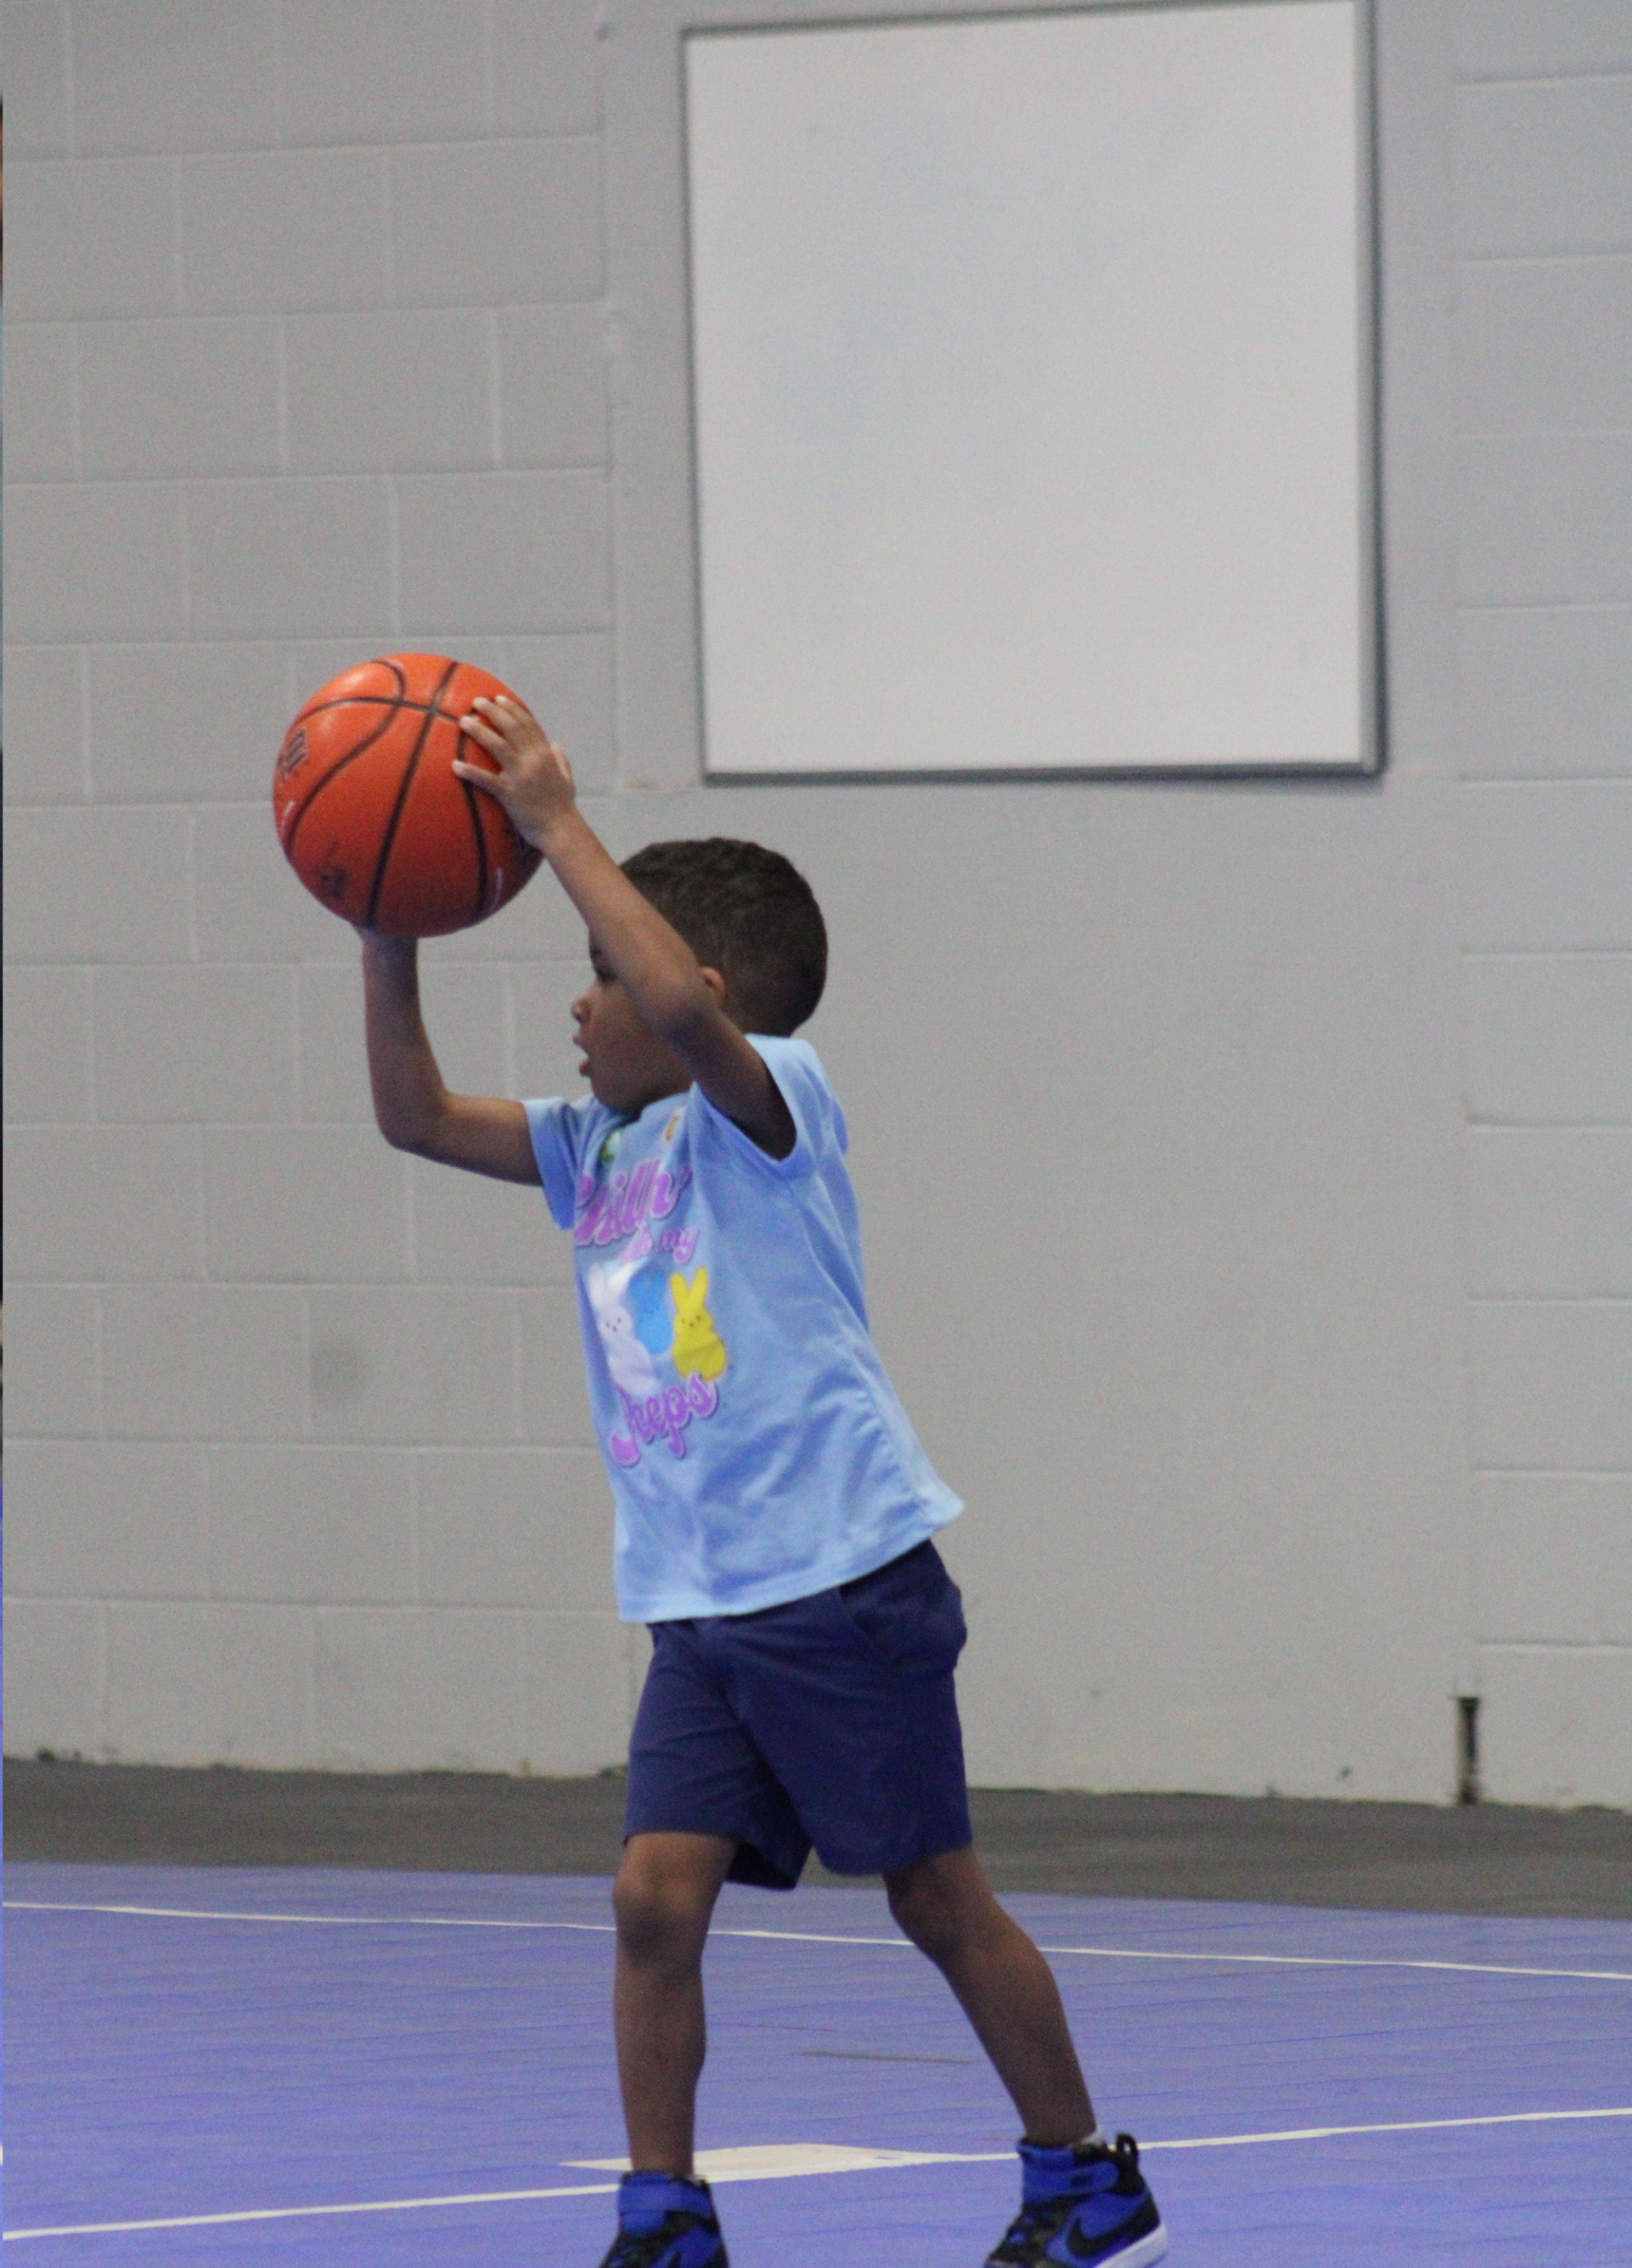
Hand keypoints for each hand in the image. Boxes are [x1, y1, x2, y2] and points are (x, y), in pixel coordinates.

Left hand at [453, 695, 576, 850]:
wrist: (560, 831)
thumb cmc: (563, 808)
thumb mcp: (567, 780)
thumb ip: (561, 761)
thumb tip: (557, 745)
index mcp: (546, 756)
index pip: (529, 725)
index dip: (513, 709)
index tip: (499, 698)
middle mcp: (534, 761)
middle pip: (512, 728)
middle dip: (494, 711)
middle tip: (476, 702)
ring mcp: (522, 777)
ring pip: (498, 746)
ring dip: (480, 731)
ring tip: (464, 721)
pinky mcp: (510, 795)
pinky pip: (487, 780)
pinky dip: (470, 772)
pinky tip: (455, 765)